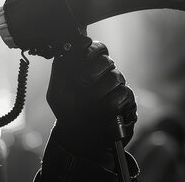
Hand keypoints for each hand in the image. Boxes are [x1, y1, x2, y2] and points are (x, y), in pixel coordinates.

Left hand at [46, 39, 136, 154]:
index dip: (89, 48)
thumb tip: (66, 49)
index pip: (95, 47)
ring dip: (99, 90)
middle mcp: (104, 72)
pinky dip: (111, 103)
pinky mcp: (127, 100)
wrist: (79, 136)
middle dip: (92, 69)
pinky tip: (102, 110)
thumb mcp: (57, 90)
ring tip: (89, 102)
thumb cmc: (67, 110)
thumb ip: (60, 69)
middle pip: (105, 59)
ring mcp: (116, 86)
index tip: (81, 55)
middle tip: (81, 82)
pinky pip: (124, 94)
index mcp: (88, 65)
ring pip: (114, 77)